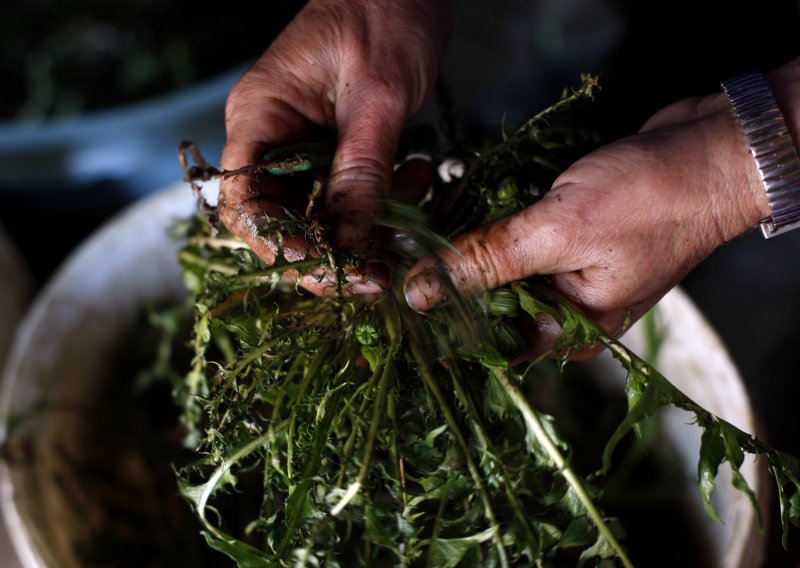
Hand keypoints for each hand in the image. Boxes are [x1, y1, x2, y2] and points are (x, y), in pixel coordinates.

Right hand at [219, 0, 448, 294]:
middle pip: (282, 219)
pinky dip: (386, 198)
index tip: (330, 268)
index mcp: (260, 117)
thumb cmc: (386, 12)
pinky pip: (352, 193)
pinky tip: (420, 175)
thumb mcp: (379, 97)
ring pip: (323, 212)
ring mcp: (304, 144)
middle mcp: (273, 137)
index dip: (279, 245)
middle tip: (379, 271)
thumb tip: (350, 244)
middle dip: (333, 248)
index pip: (245, 203)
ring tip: (417, 190)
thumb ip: (362, 172)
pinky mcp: (336, 146)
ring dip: (370, 222)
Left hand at [403, 91, 770, 357]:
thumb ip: (487, 262)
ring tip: (428, 222)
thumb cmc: (652, 199)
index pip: (488, 342)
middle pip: (491, 304)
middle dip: (451, 276)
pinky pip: (519, 237)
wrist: (714, 150)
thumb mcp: (557, 232)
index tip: (397, 299)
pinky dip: (495, 221)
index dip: (442, 322)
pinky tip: (466, 200)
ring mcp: (571, 271)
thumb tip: (419, 292)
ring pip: (501, 267)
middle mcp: (569, 309)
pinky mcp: (570, 235)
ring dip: (469, 243)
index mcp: (572, 331)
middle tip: (405, 249)